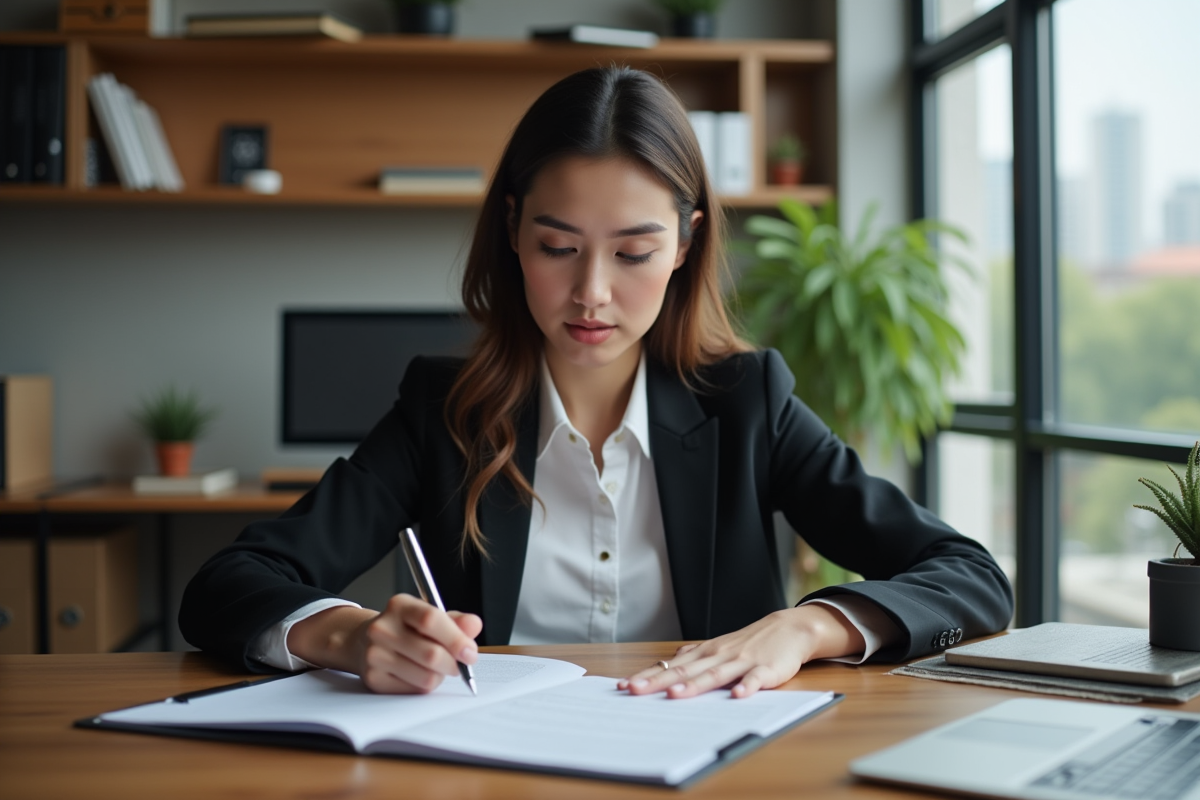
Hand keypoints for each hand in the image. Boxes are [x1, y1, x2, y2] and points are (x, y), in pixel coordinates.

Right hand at [287, 594, 480, 693]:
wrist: (365, 641)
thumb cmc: (405, 628)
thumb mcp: (428, 616)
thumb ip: (455, 621)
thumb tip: (474, 625)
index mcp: (399, 606)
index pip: (431, 620)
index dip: (456, 639)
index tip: (470, 652)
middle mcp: (382, 628)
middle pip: (431, 654)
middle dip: (453, 664)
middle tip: (459, 664)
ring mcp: (375, 654)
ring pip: (426, 677)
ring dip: (440, 676)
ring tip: (435, 667)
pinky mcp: (373, 679)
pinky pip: (414, 690)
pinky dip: (424, 685)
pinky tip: (417, 674)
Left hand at [616, 604, 864, 698]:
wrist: (789, 629)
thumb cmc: (751, 642)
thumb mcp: (719, 647)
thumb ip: (695, 656)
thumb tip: (669, 662)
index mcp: (706, 654)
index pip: (671, 667)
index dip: (648, 676)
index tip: (624, 686)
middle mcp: (718, 656)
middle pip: (685, 672)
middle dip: (658, 682)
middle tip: (634, 690)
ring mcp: (742, 662)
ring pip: (714, 676)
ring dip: (694, 686)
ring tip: (674, 695)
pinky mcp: (766, 670)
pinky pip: (755, 679)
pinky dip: (746, 687)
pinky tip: (737, 696)